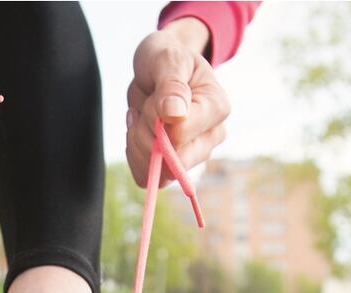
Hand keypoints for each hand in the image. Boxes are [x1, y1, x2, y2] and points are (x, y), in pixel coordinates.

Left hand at [126, 18, 229, 187]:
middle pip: (171, 160)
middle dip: (145, 134)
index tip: (154, 98)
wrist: (159, 66)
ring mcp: (194, 154)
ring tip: (141, 115)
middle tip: (144, 107)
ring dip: (138, 143)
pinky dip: (134, 154)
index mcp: (217, 108)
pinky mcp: (174, 165)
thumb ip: (172, 84)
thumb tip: (175, 114)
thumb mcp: (167, 59)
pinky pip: (146, 176)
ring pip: (158, 172)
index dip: (156, 119)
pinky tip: (138, 130)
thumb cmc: (166, 58)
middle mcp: (211, 136)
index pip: (181, 134)